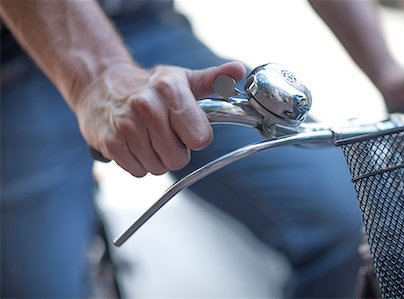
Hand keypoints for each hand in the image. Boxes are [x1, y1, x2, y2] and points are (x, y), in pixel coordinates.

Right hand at [74, 61, 245, 176]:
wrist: (100, 85)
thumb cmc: (149, 86)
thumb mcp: (183, 79)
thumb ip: (214, 79)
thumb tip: (239, 70)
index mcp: (171, 91)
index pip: (200, 138)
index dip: (196, 137)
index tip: (186, 128)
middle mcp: (147, 107)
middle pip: (178, 159)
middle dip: (175, 151)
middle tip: (164, 133)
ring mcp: (127, 126)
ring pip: (158, 168)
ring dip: (156, 157)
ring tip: (147, 136)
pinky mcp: (110, 143)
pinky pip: (138, 171)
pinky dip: (138, 162)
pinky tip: (133, 143)